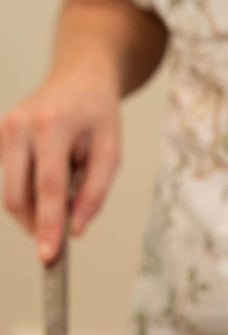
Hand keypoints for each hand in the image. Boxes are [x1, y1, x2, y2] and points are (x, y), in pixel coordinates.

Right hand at [0, 65, 120, 261]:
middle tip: (58, 240)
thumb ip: (94, 194)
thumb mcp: (111, 153)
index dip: (48, 225)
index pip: (47, 187)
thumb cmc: (98, 116)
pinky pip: (10, 181)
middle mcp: (19, 126)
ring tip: (65, 192)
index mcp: (52, 126)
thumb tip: (75, 229)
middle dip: (36, 224)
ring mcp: (4, 130)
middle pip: (17, 195)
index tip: (48, 256)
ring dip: (36, 209)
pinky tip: (51, 182)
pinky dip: (30, 194)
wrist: (79, 78)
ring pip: (10, 193)